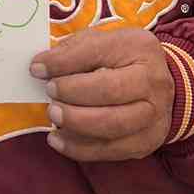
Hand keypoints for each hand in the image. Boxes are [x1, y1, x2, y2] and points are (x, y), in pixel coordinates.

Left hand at [30, 28, 173, 162]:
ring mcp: (154, 115)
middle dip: (73, 95)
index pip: (98, 51)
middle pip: (111, 92)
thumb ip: (72, 51)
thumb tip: (40, 67)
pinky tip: (58, 139)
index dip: (64, 62)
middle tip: (50, 95)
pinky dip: (79, 148)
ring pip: (113, 126)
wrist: (156, 86)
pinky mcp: (147, 142)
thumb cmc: (121, 61)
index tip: (37, 69)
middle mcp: (154, 82)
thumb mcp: (100, 42)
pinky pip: (111, 151)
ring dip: (75, 123)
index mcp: (140, 48)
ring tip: (53, 116)